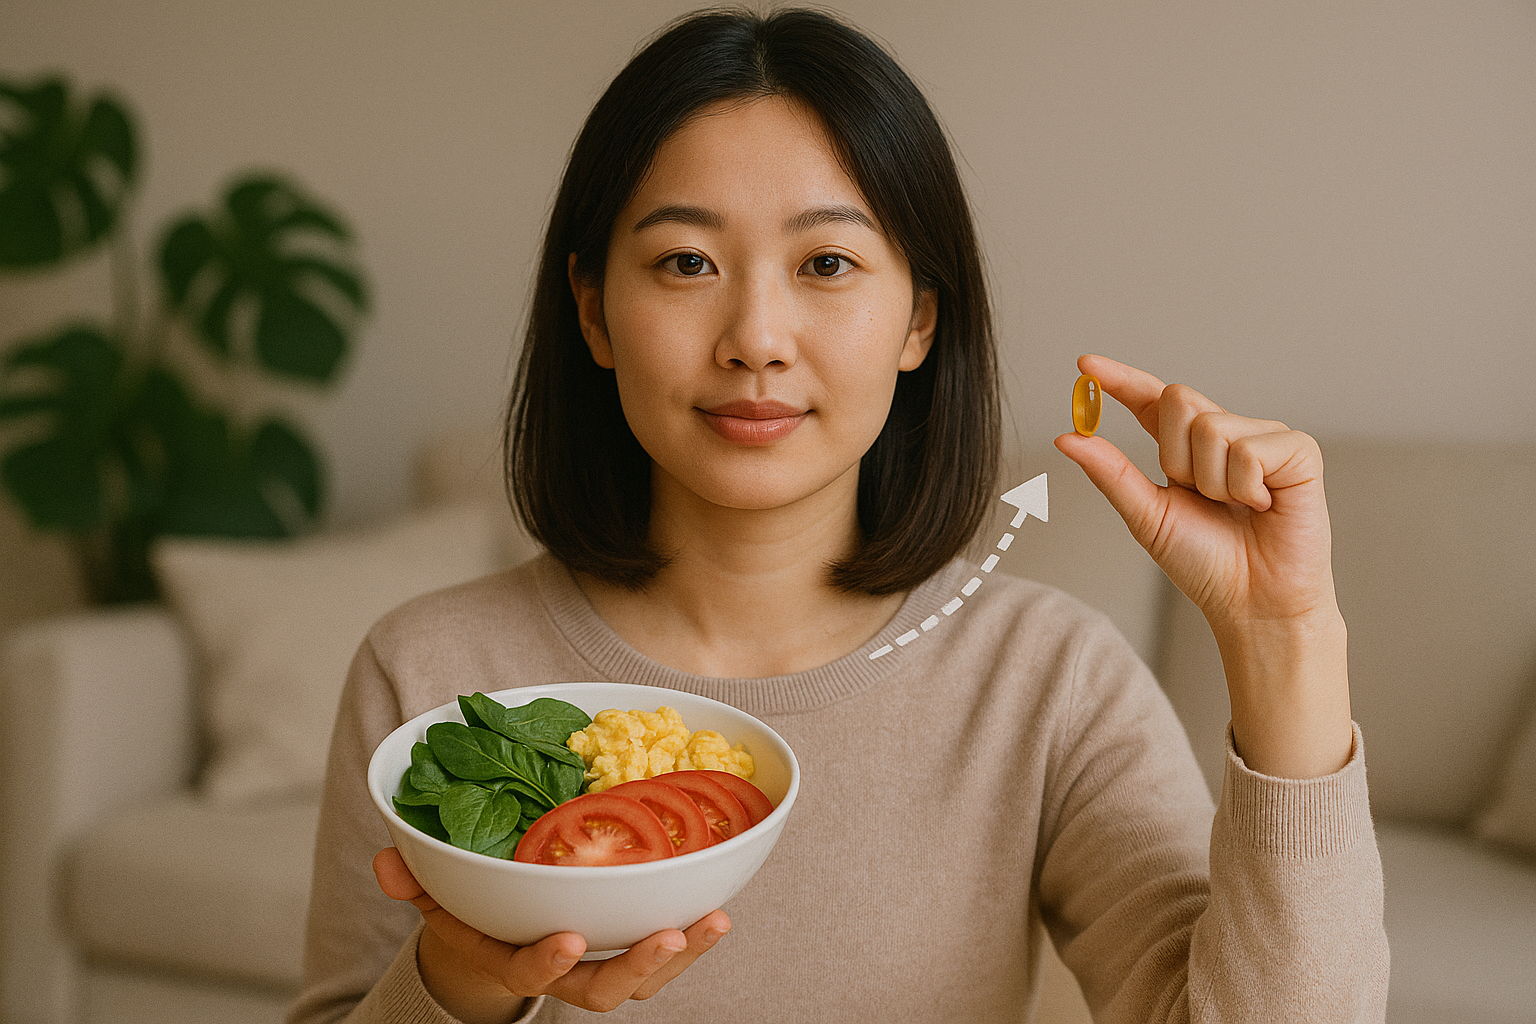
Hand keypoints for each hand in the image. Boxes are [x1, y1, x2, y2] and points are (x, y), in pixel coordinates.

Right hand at [373, 847, 730, 1019]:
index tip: (565, 940)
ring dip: (685, 951)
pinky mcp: (632, 941)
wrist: (501, 942)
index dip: (546, 961)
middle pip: (605, 987)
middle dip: (637, 965)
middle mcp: (565, 968)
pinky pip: (668, 946)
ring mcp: (603, 960)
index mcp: (514, 957)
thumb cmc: (474, 913)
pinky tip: (719, 903)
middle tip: (668, 934)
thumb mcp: (436, 899)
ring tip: (715, 920)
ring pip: (648, 975)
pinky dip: (694, 931)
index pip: (528, 970)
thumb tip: (387, 861)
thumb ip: (415, 882)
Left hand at [1054, 354, 1352, 777]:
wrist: (1252, 601)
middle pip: (1179, 398)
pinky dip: (1245, 486)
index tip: (1084, 365)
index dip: (1119, 380)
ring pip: (1211, 426)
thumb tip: (1066, 437)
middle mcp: (1225, 433)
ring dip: (1212, 480)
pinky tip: (1264, 507)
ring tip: (1236, 508)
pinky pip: (1249, 448)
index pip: (1150, 400)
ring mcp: (1263, 437)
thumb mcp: (1147, 515)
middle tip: (1198, 495)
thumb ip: (1110, 473)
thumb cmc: (1205, 563)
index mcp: (1185, 448)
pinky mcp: (1298, 450)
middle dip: (1174, 454)